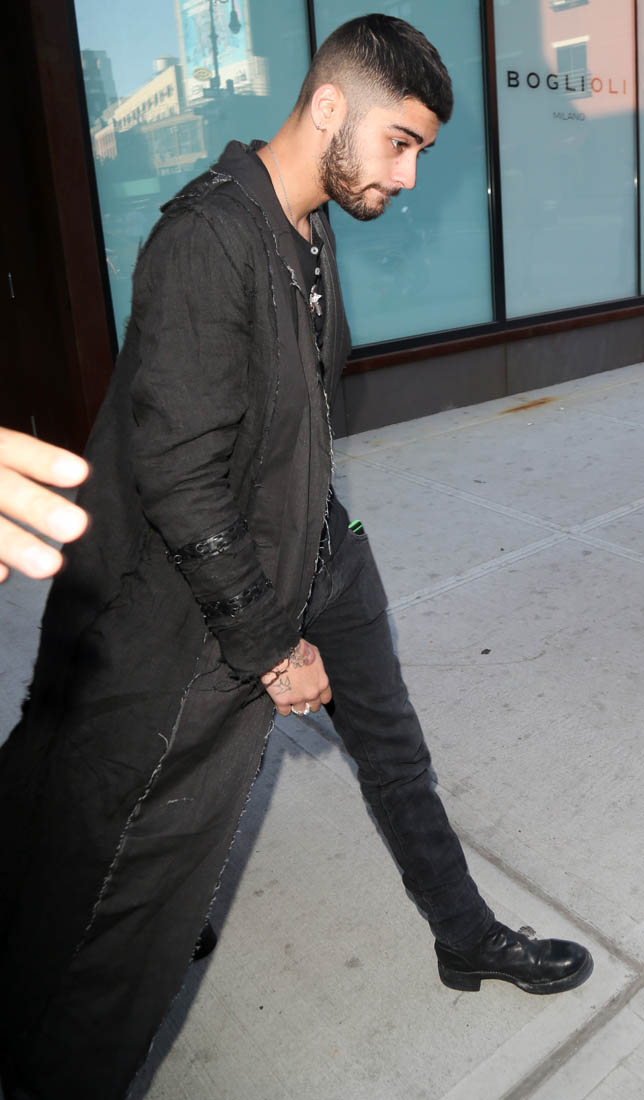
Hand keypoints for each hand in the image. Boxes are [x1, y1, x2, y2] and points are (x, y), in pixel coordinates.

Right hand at [0, 428, 88, 581]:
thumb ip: (18, 468)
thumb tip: (75, 481)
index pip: (11, 448)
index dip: (41, 460)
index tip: (79, 473)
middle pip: (0, 486)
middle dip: (35, 505)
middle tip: (75, 526)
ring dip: (12, 543)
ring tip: (49, 565)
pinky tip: (1, 574)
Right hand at [261, 638, 331, 716]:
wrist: (280, 650)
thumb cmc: (297, 648)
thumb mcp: (314, 654)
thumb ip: (317, 667)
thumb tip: (315, 669)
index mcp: (322, 682)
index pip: (325, 698)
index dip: (319, 697)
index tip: (312, 694)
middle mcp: (312, 693)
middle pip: (314, 707)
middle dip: (308, 703)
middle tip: (300, 695)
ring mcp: (298, 699)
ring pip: (300, 711)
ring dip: (294, 705)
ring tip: (288, 695)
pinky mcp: (283, 701)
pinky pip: (284, 712)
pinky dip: (282, 707)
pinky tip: (280, 699)